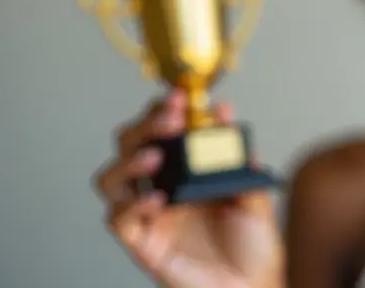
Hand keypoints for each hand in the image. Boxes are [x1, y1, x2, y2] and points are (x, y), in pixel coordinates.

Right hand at [92, 91, 282, 287]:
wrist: (253, 287)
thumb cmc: (253, 243)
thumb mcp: (252, 192)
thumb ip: (236, 156)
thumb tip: (223, 111)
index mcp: (186, 168)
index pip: (161, 129)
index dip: (163, 109)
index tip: (179, 95)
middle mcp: (162, 186)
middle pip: (129, 145)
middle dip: (145, 125)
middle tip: (170, 117)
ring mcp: (149, 214)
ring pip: (111, 179)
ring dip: (129, 161)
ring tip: (156, 156)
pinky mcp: (142, 243)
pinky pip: (119, 220)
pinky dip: (133, 205)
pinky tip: (158, 199)